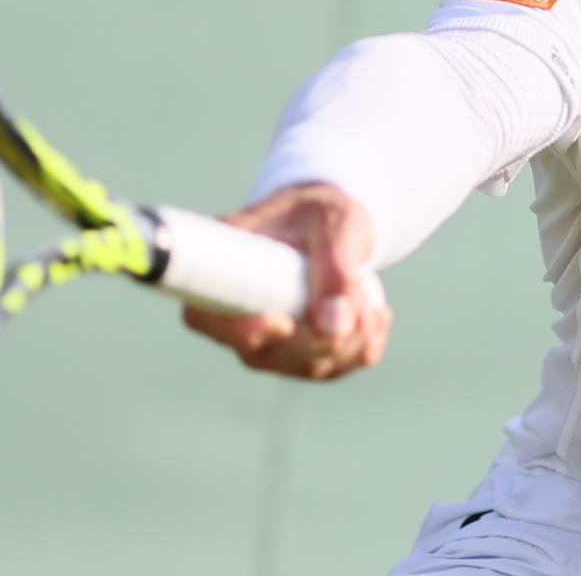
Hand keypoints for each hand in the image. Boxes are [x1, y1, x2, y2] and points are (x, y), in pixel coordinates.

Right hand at [182, 182, 392, 380]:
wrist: (331, 220)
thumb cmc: (319, 211)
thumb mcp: (332, 224)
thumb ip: (335, 269)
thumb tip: (334, 327)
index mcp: (223, 267)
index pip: (203, 317)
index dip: (239, 330)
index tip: (284, 322)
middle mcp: (236, 313)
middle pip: (264, 355)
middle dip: (321, 338)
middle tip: (360, 299)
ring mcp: (266, 340)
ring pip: (305, 367)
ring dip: (350, 340)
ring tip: (369, 296)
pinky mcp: (298, 354)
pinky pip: (333, 368)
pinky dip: (363, 347)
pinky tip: (376, 313)